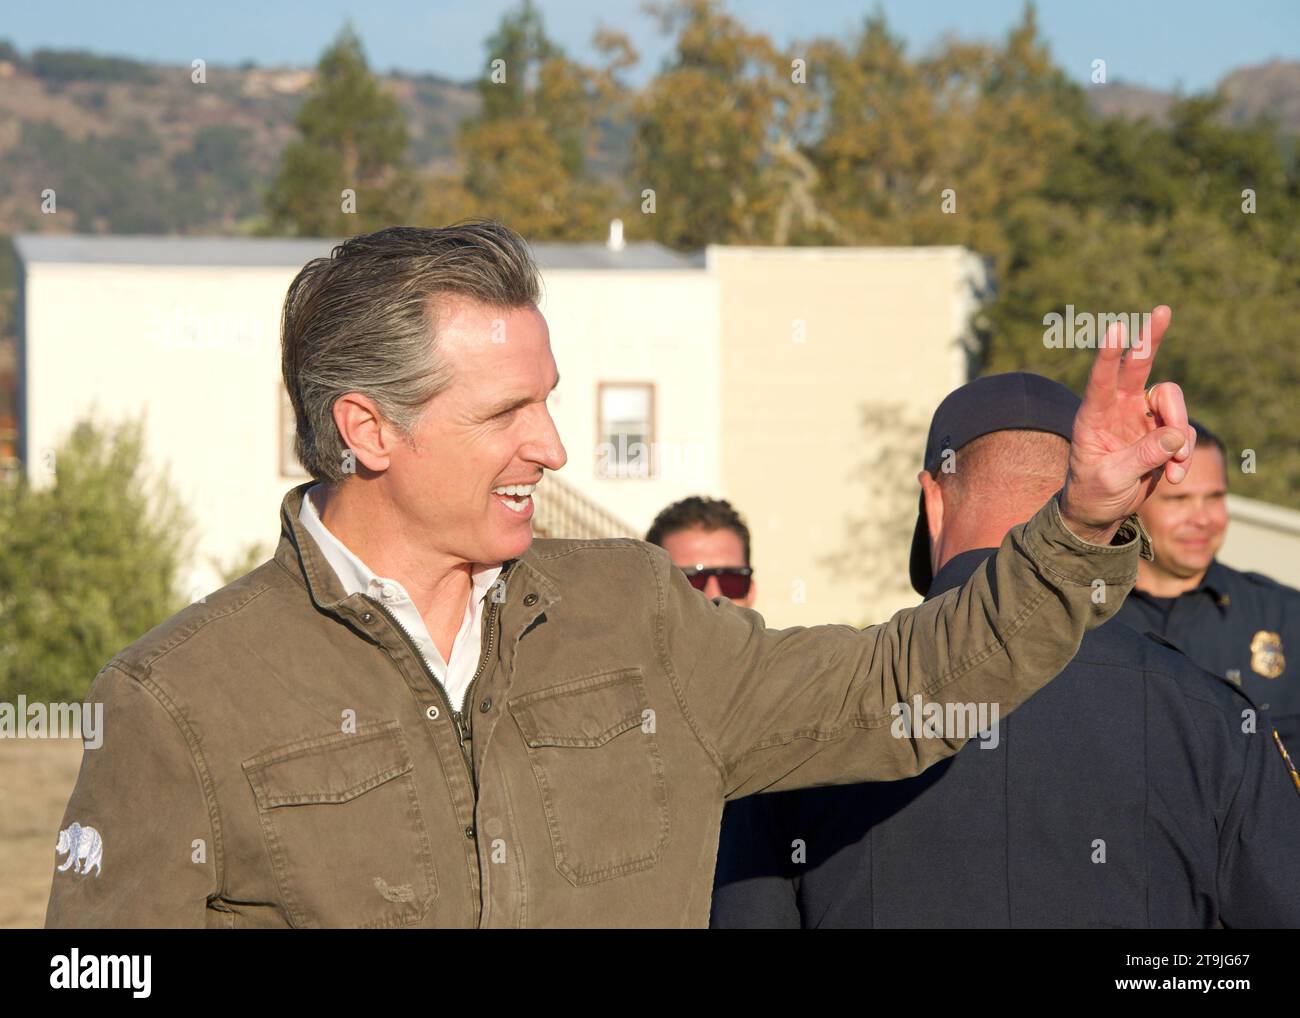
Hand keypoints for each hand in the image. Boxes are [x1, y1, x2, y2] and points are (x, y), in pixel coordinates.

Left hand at [1059, 305, 1195, 544]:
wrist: (1100, 511)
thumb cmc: (1093, 493)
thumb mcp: (1111, 479)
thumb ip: (1140, 457)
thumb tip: (1175, 436)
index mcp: (1093, 416)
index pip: (1100, 380)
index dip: (1109, 355)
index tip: (1115, 327)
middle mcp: (1118, 408)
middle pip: (1138, 365)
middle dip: (1150, 338)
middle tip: (1163, 309)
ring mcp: (1141, 417)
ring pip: (1173, 402)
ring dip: (1181, 433)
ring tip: (1174, 466)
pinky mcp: (1162, 431)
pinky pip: (1184, 432)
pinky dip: (1184, 454)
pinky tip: (1173, 477)